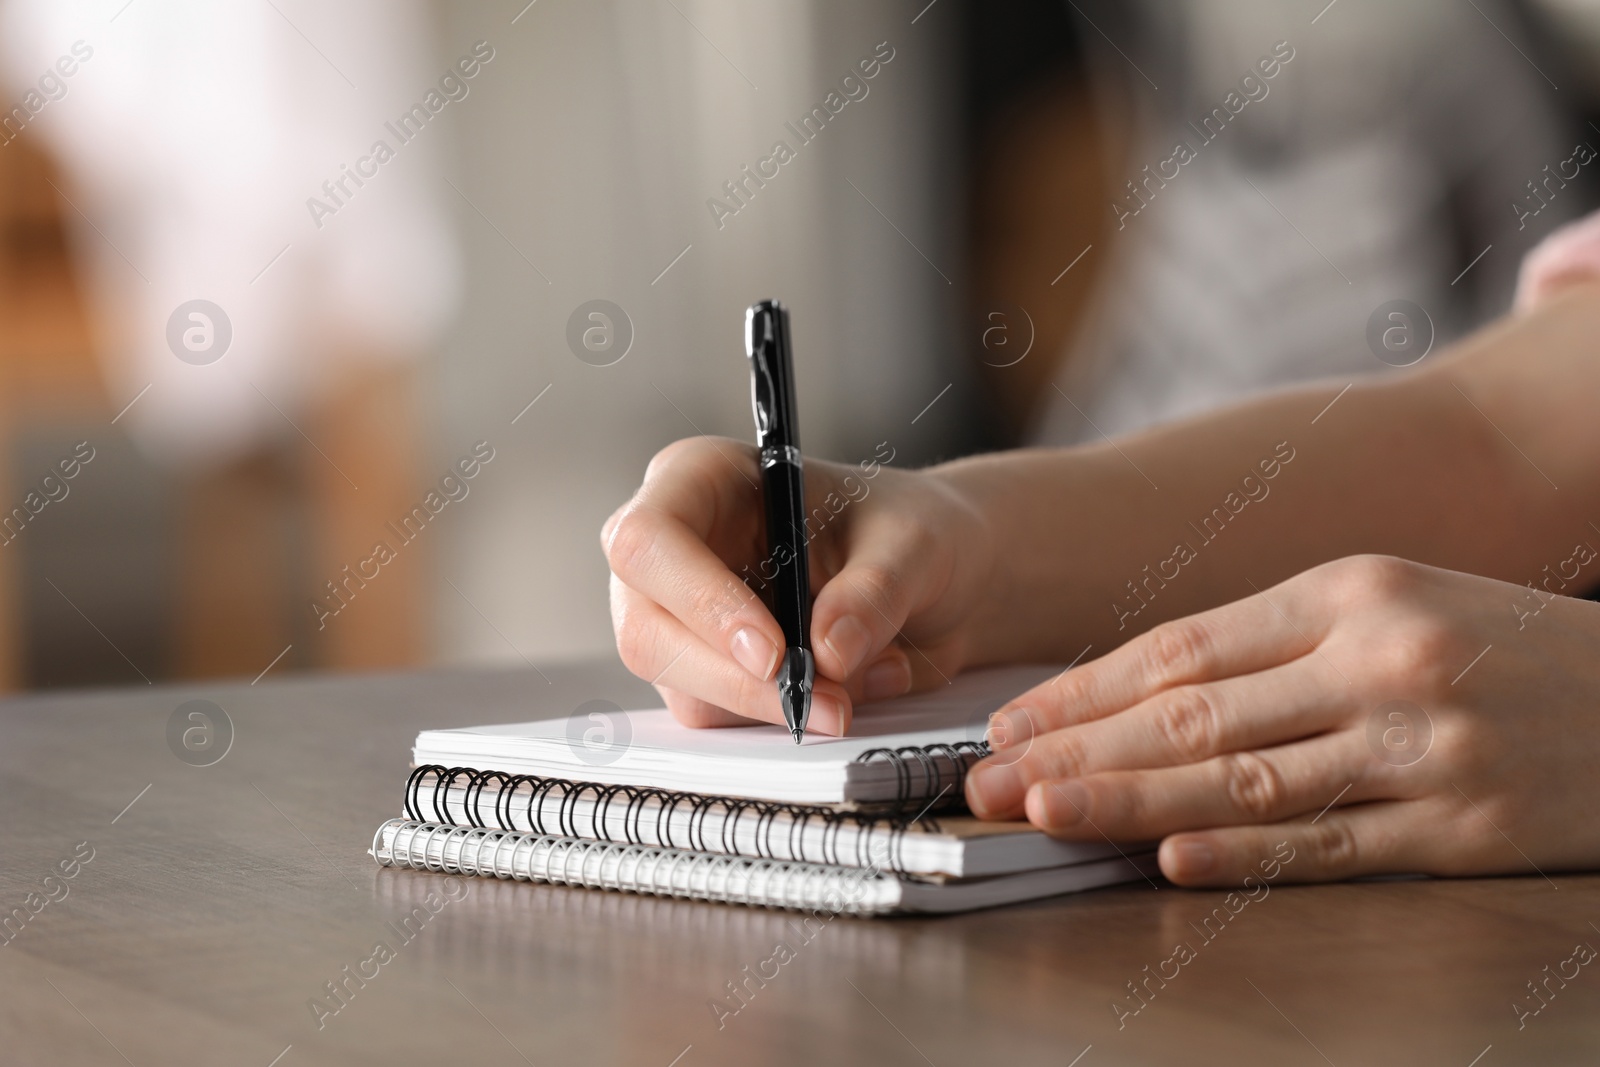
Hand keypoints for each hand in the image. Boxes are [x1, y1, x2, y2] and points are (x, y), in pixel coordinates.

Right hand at [602, 437, 995, 733]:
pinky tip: (839, 690)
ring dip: (768, 705)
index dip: (700, 599)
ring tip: (857, 689)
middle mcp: (673, 547)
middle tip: (824, 703)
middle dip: (737, 679)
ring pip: (679, 684)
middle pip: (647, 628)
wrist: (937, 575)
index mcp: (703, 479)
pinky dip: (779, 717)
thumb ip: (874, 592)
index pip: (650, 537)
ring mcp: (678, 614)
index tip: (772, 652)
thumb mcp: (912, 544)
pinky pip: (716, 713)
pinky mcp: (702, 668)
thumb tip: (828, 650)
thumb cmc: (907, 530)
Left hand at [963, 554, 1599, 885]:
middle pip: (1196, 713)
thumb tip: (1140, 695)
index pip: (1183, 646)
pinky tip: (1172, 860)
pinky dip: (1247, 857)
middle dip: (1079, 750)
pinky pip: (1335, 847)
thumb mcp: (1393, 605)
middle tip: (990, 780)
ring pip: (1247, 780)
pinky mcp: (1468, 830)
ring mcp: (1426, 746)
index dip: (1084, 690)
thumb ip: (1276, 644)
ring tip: (1046, 814)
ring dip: (1133, 802)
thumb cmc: (1503, 648)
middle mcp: (1383, 658)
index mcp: (1351, 589)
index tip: (1010, 722)